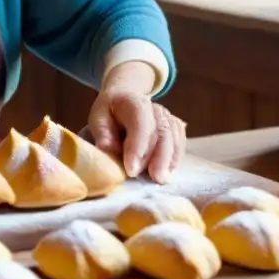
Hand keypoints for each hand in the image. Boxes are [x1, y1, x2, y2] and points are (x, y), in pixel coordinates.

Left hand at [87, 62, 185, 182]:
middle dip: (158, 158)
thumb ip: (103, 134)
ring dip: (169, 160)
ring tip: (161, 179)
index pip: (140, 123)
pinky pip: (180, 141)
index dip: (137, 147)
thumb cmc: (110, 114)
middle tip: (153, 178)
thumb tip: (108, 149)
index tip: (131, 170)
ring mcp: (166, 116)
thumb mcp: (98, 119)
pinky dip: (176, 157)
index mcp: (132, 102)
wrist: (124, 99)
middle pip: (162, 131)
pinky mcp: (174, 126)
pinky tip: (168, 171)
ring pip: (174, 137)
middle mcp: (154, 107)